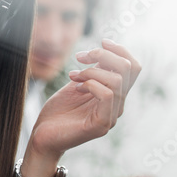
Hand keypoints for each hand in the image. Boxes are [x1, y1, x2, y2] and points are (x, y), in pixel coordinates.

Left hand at [25, 39, 141, 164]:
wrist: (43, 136)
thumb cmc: (58, 111)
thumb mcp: (78, 83)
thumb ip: (94, 70)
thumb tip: (105, 49)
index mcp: (115, 94)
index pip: (133, 67)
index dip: (120, 49)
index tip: (101, 41)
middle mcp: (118, 105)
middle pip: (128, 69)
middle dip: (103, 54)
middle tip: (80, 57)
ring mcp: (111, 116)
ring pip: (117, 80)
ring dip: (91, 71)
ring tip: (73, 76)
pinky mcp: (101, 125)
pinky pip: (106, 95)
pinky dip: (90, 84)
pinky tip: (76, 87)